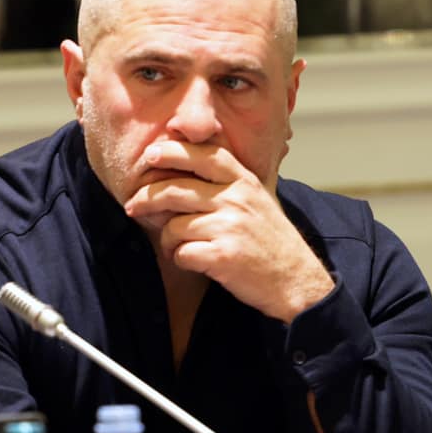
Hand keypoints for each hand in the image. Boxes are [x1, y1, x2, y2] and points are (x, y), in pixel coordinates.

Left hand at [123, 140, 333, 320]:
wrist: (297, 281)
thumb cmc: (272, 242)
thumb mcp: (257, 200)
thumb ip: (228, 182)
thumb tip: (184, 167)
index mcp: (244, 182)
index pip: (203, 153)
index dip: (171, 151)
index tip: (149, 156)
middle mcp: (237, 199)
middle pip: (175, 189)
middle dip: (146, 198)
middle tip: (134, 205)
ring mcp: (230, 227)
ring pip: (173, 226)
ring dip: (168, 240)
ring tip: (177, 247)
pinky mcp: (223, 255)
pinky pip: (181, 253)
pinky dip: (181, 259)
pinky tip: (193, 261)